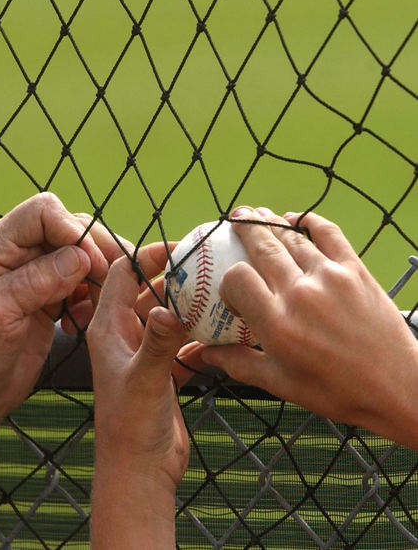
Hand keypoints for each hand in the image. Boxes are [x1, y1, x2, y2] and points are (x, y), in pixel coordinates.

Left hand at [0, 193, 109, 419]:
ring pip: (79, 253)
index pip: (42, 212)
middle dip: (92, 251)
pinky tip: (83, 319)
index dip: (71, 229)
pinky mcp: (48, 296)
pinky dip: (91, 296)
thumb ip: (37, 280)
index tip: (90, 261)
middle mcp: (14, 253)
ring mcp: (33, 274)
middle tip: (107, 280)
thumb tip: (80, 255)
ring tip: (97, 302)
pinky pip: (81, 281)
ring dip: (95, 275)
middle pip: (67, 228)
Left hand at [87, 243, 204, 547]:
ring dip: (191, 303)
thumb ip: (157, 344)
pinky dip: (200, 332)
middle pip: (149, 288)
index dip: (148, 255)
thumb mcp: (144, 381)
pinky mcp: (162, 369)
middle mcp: (123, 333)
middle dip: (175, 275)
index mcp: (108, 327)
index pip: (123, 273)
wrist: (139, 473)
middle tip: (209, 265)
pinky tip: (223, 330)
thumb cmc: (130, 429)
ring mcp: (144, 350)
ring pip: (168, 313)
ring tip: (221, 292)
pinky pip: (183, 339)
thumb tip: (171, 309)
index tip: (181, 248)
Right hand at [202, 206, 417, 447]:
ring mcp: (329, 277)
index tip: (233, 287)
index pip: (238, 279)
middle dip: (243, 228)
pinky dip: (309, 220)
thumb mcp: (281, 384)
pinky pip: (329, 233)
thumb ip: (239, 364)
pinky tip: (297, 217)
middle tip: (234, 218)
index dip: (228, 278)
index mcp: (277, 324)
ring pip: (291, 236)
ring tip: (257, 213)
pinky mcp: (355, 270)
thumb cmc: (337, 391)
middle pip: (262, 246)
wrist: (397, 386)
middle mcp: (299, 294)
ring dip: (270, 221)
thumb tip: (206, 355)